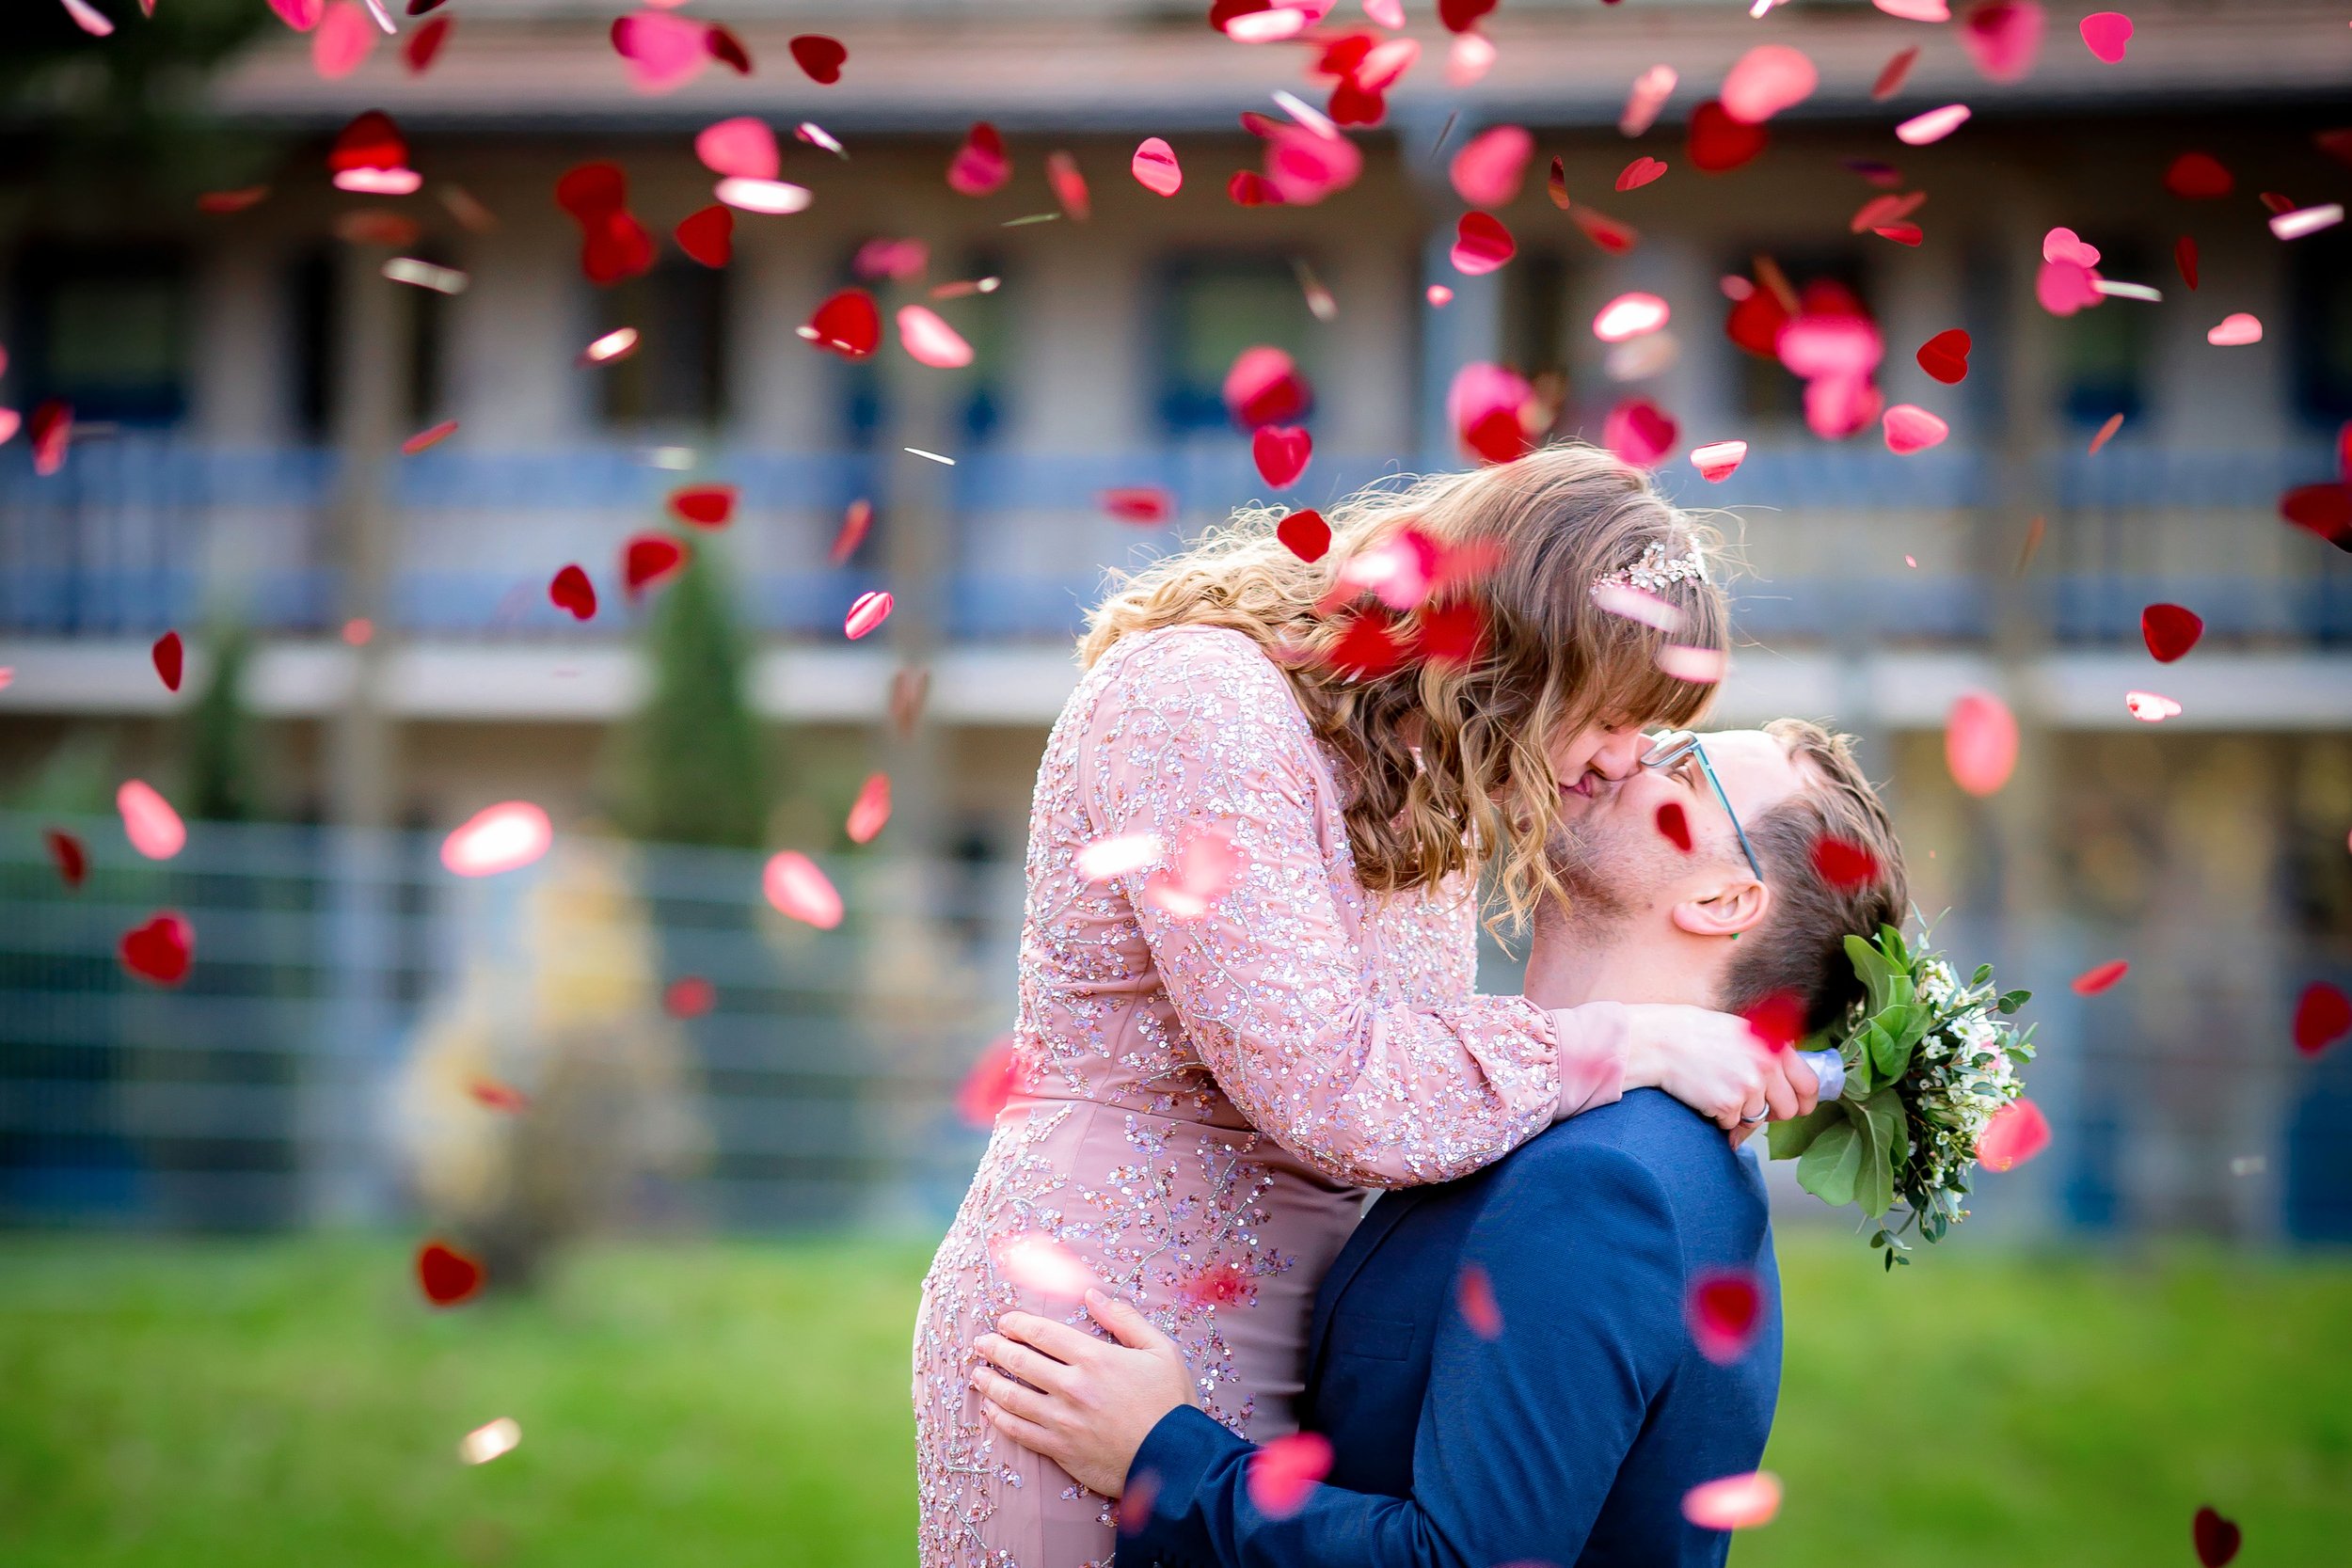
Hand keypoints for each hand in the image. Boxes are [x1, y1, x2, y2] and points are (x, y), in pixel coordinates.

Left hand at [971, 1288, 1197, 1497]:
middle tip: (981, 1342)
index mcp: (1095, 1358)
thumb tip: (1093, 1295)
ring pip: (1013, 1397)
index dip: (1017, 1324)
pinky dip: (1000, 1419)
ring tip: (976, 1373)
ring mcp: (1063, 1421)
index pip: (1042, 1334)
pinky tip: (990, 1410)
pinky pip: (1020, 1432)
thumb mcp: (1160, 1350)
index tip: (1004, 1321)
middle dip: (995, 1348)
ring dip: (989, 1382)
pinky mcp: (1061, 1450)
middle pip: (1020, 1362)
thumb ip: (1125, 1319)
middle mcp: (1072, 1387)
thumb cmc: (1171, 1403)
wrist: (1175, 1460)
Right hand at [1619, 1004, 1819, 1132]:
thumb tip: (1791, 1081)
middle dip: (1770, 1113)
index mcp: (1775, 1045)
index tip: (1795, 1107)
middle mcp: (1767, 1065)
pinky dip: (1719, 1118)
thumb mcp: (1743, 1031)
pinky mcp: (1728, 1104)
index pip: (1810, 1085)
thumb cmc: (1696, 1034)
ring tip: (1718, 1092)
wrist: (1660, 1040)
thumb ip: (1770, 1052)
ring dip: (1740, 1114)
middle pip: (1787, 1110)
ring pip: (1757, 1120)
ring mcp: (1748, 1086)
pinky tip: (1705, 1097)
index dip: (1804, 1102)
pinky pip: (1732, 1125)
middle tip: (1747, 1104)